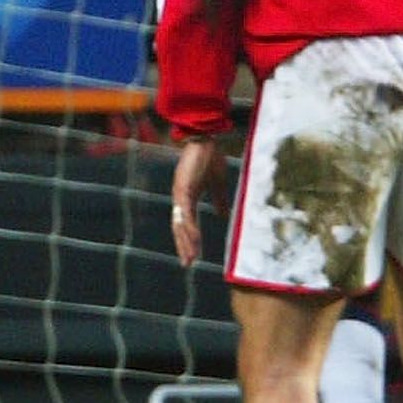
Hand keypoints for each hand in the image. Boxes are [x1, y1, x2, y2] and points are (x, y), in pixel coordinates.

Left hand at [169, 136, 222, 264]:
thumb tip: (223, 216)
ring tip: (190, 258)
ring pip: (181, 224)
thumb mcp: (218, 183)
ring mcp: (180, 194)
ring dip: (186, 242)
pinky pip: (185, 212)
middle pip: (180, 228)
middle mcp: (180, 198)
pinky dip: (189, 227)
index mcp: (188, 198)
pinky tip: (193, 239)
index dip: (189, 239)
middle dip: (184, 246)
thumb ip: (219, 199)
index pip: (187, 223)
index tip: (193, 255)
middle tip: (188, 264)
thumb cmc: (210, 157)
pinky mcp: (182, 188)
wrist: (205, 138)